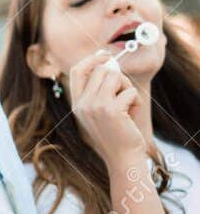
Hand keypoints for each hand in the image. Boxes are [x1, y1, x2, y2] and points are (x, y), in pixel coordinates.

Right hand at [66, 50, 145, 167]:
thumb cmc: (116, 133)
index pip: (76, 71)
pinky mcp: (111, 110)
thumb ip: (99, 89)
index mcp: (77, 104)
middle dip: (118, 77)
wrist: (122, 158)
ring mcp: (95, 106)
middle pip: (101, 69)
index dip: (91, 59)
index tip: (104, 55)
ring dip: (128, 88)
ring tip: (128, 105)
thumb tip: (108, 61)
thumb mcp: (100, 111)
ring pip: (116, 76)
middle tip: (124, 93)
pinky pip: (130, 91)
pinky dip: (136, 101)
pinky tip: (131, 116)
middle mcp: (82, 104)